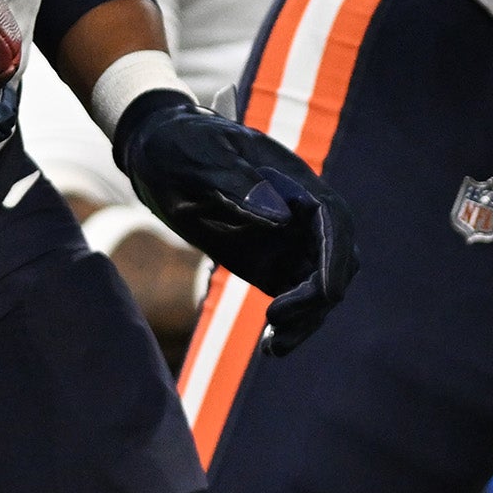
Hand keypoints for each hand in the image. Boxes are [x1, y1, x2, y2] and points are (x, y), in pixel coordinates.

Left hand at [113, 91, 357, 353]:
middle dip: (318, 294)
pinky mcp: (270, 263)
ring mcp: (287, 240)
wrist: (157, 151)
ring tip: (273, 347)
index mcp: (291, 179)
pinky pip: (295, 298)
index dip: (335, 256)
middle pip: (336, 258)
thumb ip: (237, 183)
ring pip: (319, 286)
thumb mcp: (199, 157)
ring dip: (307, 318)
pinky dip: (290, 324)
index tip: (328, 292)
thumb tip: (281, 217)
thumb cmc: (179, 145)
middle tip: (275, 318)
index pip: (332, 219)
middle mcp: (299, 213)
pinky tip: (270, 347)